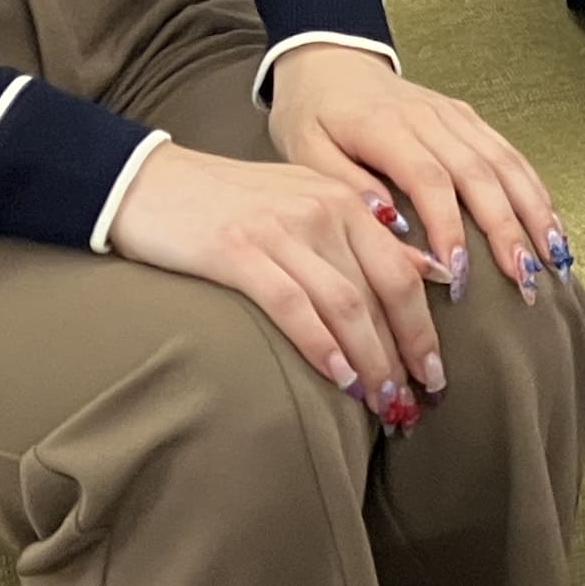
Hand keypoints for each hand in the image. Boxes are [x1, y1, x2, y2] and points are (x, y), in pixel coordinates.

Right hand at [104, 140, 443, 428]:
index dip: (424, 329)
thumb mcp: (306, 203)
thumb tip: (426, 272)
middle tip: (414, 404)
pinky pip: (293, 304)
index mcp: (346, 200)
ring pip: (346, 303)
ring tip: (382, 403)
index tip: (434, 374)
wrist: (149, 181)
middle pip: (385, 290)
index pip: (403, 272)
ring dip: (370, 360)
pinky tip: (338, 379)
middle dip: (406, 352)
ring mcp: (282, 230)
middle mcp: (323, 210)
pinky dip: (321, 345)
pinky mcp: (237, 250)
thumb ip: (361, 235)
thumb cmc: (231, 202)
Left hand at [268, 43, 572, 306]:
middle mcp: (431, 118)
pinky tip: (552, 225)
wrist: (329, 61)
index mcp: (387, 127)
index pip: (429, 180)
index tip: (459, 275)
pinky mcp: (469, 118)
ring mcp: (456, 116)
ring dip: (534, 212)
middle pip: (480, 174)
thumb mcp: (305, 151)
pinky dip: (535, 190)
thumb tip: (393, 226)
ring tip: (554, 259)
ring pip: (506, 163)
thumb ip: (346, 187)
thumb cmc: (312, 115)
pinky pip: (510, 154)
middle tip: (524, 281)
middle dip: (507, 230)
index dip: (449, 228)